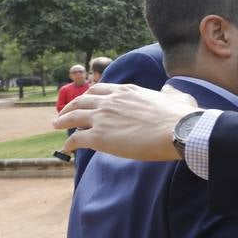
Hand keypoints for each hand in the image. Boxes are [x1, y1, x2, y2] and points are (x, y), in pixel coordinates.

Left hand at [54, 83, 199, 160]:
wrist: (178, 130)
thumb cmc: (181, 116)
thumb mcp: (177, 96)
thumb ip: (170, 93)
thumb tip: (171, 90)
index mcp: (127, 91)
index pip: (101, 89)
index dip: (91, 95)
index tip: (86, 100)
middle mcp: (110, 101)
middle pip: (82, 100)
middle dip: (71, 106)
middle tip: (64, 112)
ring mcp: (103, 118)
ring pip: (73, 117)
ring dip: (62, 120)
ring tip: (56, 125)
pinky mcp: (100, 137)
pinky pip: (77, 139)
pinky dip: (70, 143)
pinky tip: (67, 148)